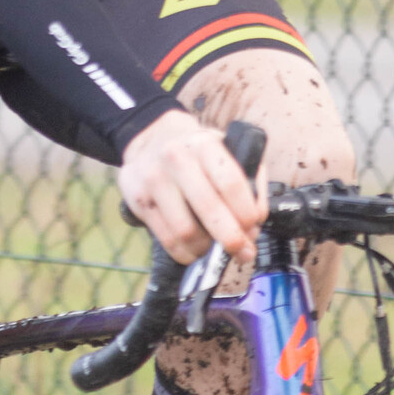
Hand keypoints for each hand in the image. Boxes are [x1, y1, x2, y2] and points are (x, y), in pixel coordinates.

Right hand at [119, 108, 265, 266]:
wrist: (154, 141)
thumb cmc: (199, 154)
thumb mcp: (228, 152)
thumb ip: (250, 182)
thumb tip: (256, 221)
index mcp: (204, 144)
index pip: (230, 182)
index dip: (246, 212)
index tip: (254, 228)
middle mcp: (175, 157)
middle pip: (208, 209)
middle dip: (231, 238)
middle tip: (244, 253)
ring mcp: (153, 179)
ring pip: (185, 231)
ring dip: (207, 249)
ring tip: (215, 248)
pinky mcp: (137, 200)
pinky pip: (166, 240)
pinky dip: (186, 253)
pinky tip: (195, 249)